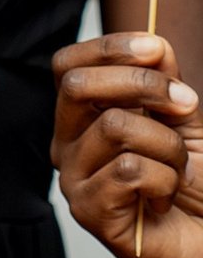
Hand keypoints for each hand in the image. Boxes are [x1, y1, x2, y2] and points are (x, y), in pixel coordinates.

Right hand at [52, 31, 202, 257]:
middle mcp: (68, 145)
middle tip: (185, 105)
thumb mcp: (184, 122)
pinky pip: (131, 170)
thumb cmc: (193, 186)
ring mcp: (74, 180)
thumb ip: (166, 83)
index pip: (68, 65)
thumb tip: (154, 44)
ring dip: (169, 145)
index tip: (156, 51)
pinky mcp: (90, 212)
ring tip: (177, 170)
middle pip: (78, 86)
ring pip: (117, 127)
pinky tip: (165, 197)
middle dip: (143, 84)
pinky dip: (167, 179)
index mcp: (83, 119)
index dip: (110, 47)